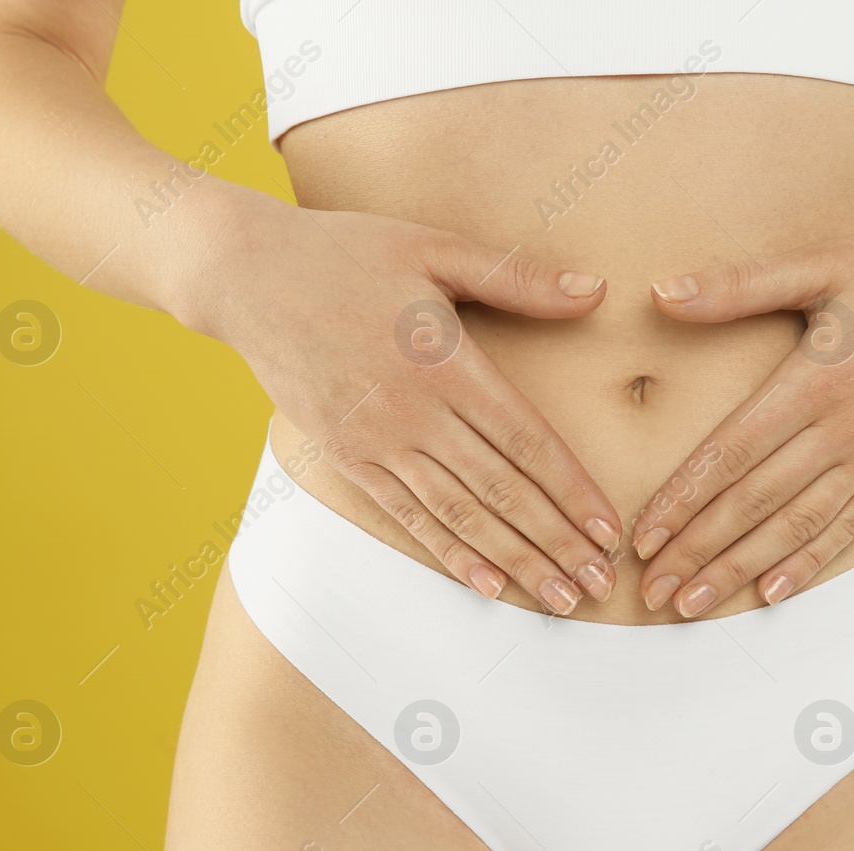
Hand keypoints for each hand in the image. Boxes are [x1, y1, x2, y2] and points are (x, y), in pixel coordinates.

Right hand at [178, 186, 620, 614]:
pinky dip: (451, 553)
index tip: (608, 529)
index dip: (572, 490)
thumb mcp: (434, 249)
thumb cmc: (346, 253)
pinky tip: (488, 585)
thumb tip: (595, 291)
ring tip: (560, 597)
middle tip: (599, 584)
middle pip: (501, 491)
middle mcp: (414, 413)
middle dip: (557, 543)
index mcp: (445, 362)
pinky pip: (408, 517)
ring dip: (514, 561)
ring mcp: (377, 442)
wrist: (245, 276)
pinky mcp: (347, 459)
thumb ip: (517, 279)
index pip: (526, 441)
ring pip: (459, 516)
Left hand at [631, 202, 853, 616]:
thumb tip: (662, 293)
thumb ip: (741, 286)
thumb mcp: (826, 262)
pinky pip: (851, 526)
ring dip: (741, 569)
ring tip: (694, 604)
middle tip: (652, 590)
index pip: (733, 453)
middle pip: (755, 503)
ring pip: (798, 526)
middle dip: (698, 550)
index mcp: (817, 378)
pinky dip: (809, 562)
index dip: (683, 499)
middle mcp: (847, 429)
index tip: (643, 536)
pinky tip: (772, 592)